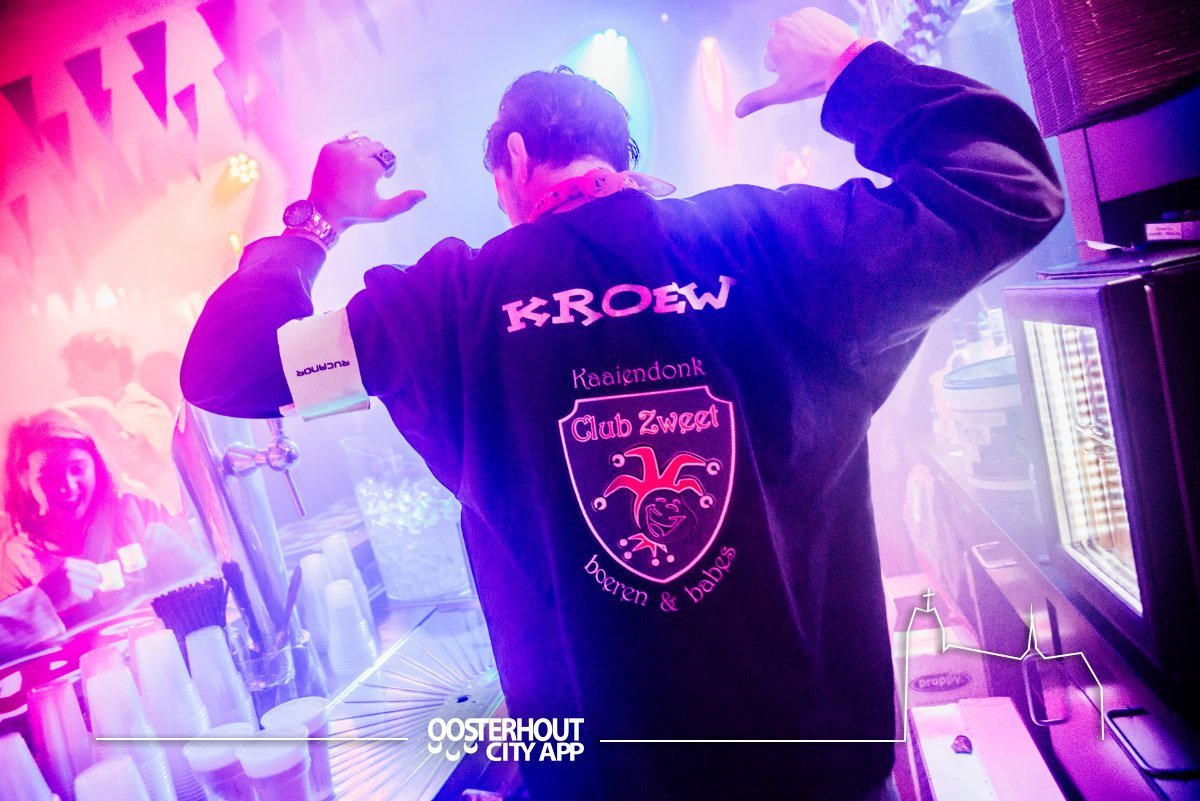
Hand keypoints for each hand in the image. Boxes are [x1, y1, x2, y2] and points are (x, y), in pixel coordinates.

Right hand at [36, 557, 101, 612]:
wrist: (37, 600)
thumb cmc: (52, 588)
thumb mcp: (63, 572)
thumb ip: (79, 571)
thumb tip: (101, 574)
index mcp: (68, 562)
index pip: (92, 566)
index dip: (96, 574)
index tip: (96, 580)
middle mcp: (70, 569)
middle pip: (96, 575)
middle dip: (94, 584)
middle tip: (85, 589)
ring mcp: (71, 580)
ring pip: (93, 586)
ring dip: (88, 592)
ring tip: (75, 594)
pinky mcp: (73, 591)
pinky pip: (88, 595)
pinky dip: (83, 599)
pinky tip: (72, 599)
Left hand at [307, 134, 426, 232]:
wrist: (324, 211)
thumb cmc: (355, 213)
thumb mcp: (382, 212)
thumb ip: (404, 203)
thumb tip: (424, 194)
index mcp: (368, 170)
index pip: (389, 158)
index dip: (389, 169)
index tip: (383, 178)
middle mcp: (354, 156)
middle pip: (378, 146)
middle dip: (379, 159)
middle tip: (372, 174)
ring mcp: (339, 150)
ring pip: (364, 140)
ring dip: (366, 152)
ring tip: (360, 168)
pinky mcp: (328, 148)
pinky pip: (347, 139)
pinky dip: (351, 148)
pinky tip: (349, 163)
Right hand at [735, 8, 858, 117]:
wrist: (846, 61)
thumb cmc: (815, 79)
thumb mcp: (784, 93)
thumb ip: (758, 100)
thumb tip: (737, 112)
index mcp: (772, 48)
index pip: (770, 62)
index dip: (784, 70)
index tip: (799, 73)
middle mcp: (780, 28)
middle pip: (778, 46)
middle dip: (789, 55)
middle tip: (808, 64)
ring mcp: (797, 18)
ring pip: (789, 33)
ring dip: (798, 41)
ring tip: (815, 53)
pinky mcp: (811, 12)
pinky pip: (803, 22)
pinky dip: (809, 30)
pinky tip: (820, 42)